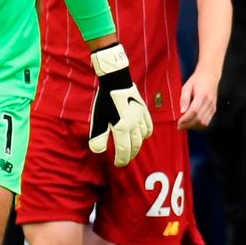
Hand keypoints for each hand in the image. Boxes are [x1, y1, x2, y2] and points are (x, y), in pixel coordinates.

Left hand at [89, 43, 152, 165]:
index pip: (124, 150)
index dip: (121, 159)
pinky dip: (146, 134)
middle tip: (124, 160)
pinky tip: (142, 136)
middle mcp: (134, 125)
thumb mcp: (98, 118)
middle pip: (135, 146)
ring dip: (137, 145)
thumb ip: (98, 136)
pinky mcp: (144, 110)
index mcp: (122, 128)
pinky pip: (148, 126)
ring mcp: (141, 117)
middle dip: (129, 155)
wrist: (116, 80)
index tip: (117, 164)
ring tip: (131, 149)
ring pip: (142, 137)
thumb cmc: (104, 100)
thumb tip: (97, 151)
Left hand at [177, 67, 218, 129]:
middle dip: (188, 125)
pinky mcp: (214, 109)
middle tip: (180, 126)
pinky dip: (199, 124)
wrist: (210, 76)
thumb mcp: (187, 86)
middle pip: (199, 118)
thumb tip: (182, 111)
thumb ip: (184, 98)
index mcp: (202, 96)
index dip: (186, 119)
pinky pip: (208, 121)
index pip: (194, 111)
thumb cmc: (197, 80)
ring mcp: (213, 107)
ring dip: (194, 126)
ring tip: (185, 125)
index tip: (178, 123)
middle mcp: (209, 102)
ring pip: (204, 122)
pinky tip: (192, 123)